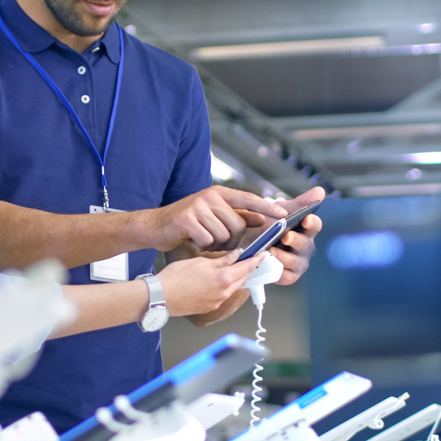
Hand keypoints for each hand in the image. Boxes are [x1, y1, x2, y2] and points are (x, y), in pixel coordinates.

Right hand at [143, 186, 284, 252]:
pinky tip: (193, 241)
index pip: (249, 198)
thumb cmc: (187, 223)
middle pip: (238, 225)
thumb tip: (260, 218)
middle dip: (231, 239)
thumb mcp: (213, 216)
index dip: (267, 207)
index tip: (284, 214)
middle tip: (216, 240)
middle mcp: (210, 196)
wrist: (155, 226)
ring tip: (203, 239)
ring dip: (215, 244)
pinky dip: (202, 246)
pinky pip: (207, 240)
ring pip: (223, 235)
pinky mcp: (187, 219)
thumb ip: (237, 216)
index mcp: (219, 193)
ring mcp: (197, 206)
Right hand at [158, 249, 263, 316]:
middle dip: (246, 268)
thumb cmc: (175, 278)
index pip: (247, 267)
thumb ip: (221, 260)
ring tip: (230, 267)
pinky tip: (215, 279)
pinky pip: (223, 294)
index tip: (262, 254)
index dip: (256, 260)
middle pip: (242, 278)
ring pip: (233, 287)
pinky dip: (224, 285)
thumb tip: (235, 256)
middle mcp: (224, 293)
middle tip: (247, 259)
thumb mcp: (200, 262)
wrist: (161, 297)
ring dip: (234, 277)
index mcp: (224, 278)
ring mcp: (217, 302)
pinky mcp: (209, 307)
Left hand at [266, 187, 324, 285]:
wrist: (251, 241)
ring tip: (272, 250)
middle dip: (296, 240)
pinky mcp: (289, 276)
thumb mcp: (282, 211)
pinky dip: (278, 271)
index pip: (314, 225)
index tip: (306, 218)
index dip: (311, 222)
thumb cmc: (272, 225)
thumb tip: (320, 191)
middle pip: (305, 245)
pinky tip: (270, 265)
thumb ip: (300, 203)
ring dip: (284, 257)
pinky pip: (286, 276)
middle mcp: (305, 247)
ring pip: (295, 262)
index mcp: (306, 230)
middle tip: (286, 236)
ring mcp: (298, 263)